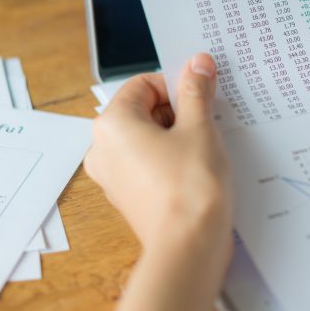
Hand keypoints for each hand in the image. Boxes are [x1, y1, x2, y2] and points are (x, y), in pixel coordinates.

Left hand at [85, 53, 232, 250]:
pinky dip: (171, 159)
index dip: (176, 85)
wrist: (190, 246)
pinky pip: (148, 163)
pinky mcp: (128, 196)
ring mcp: (113, 176)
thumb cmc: (190, 187)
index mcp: (112, 124)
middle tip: (207, 121)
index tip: (202, 93)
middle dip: (177, 111)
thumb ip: (196, 91)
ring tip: (204, 147)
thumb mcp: (199, 127)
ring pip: (147, 138)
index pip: (143, 84)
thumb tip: (197, 64)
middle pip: (143, 110)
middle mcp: (103, 148)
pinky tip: (197, 168)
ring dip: (177, 135)